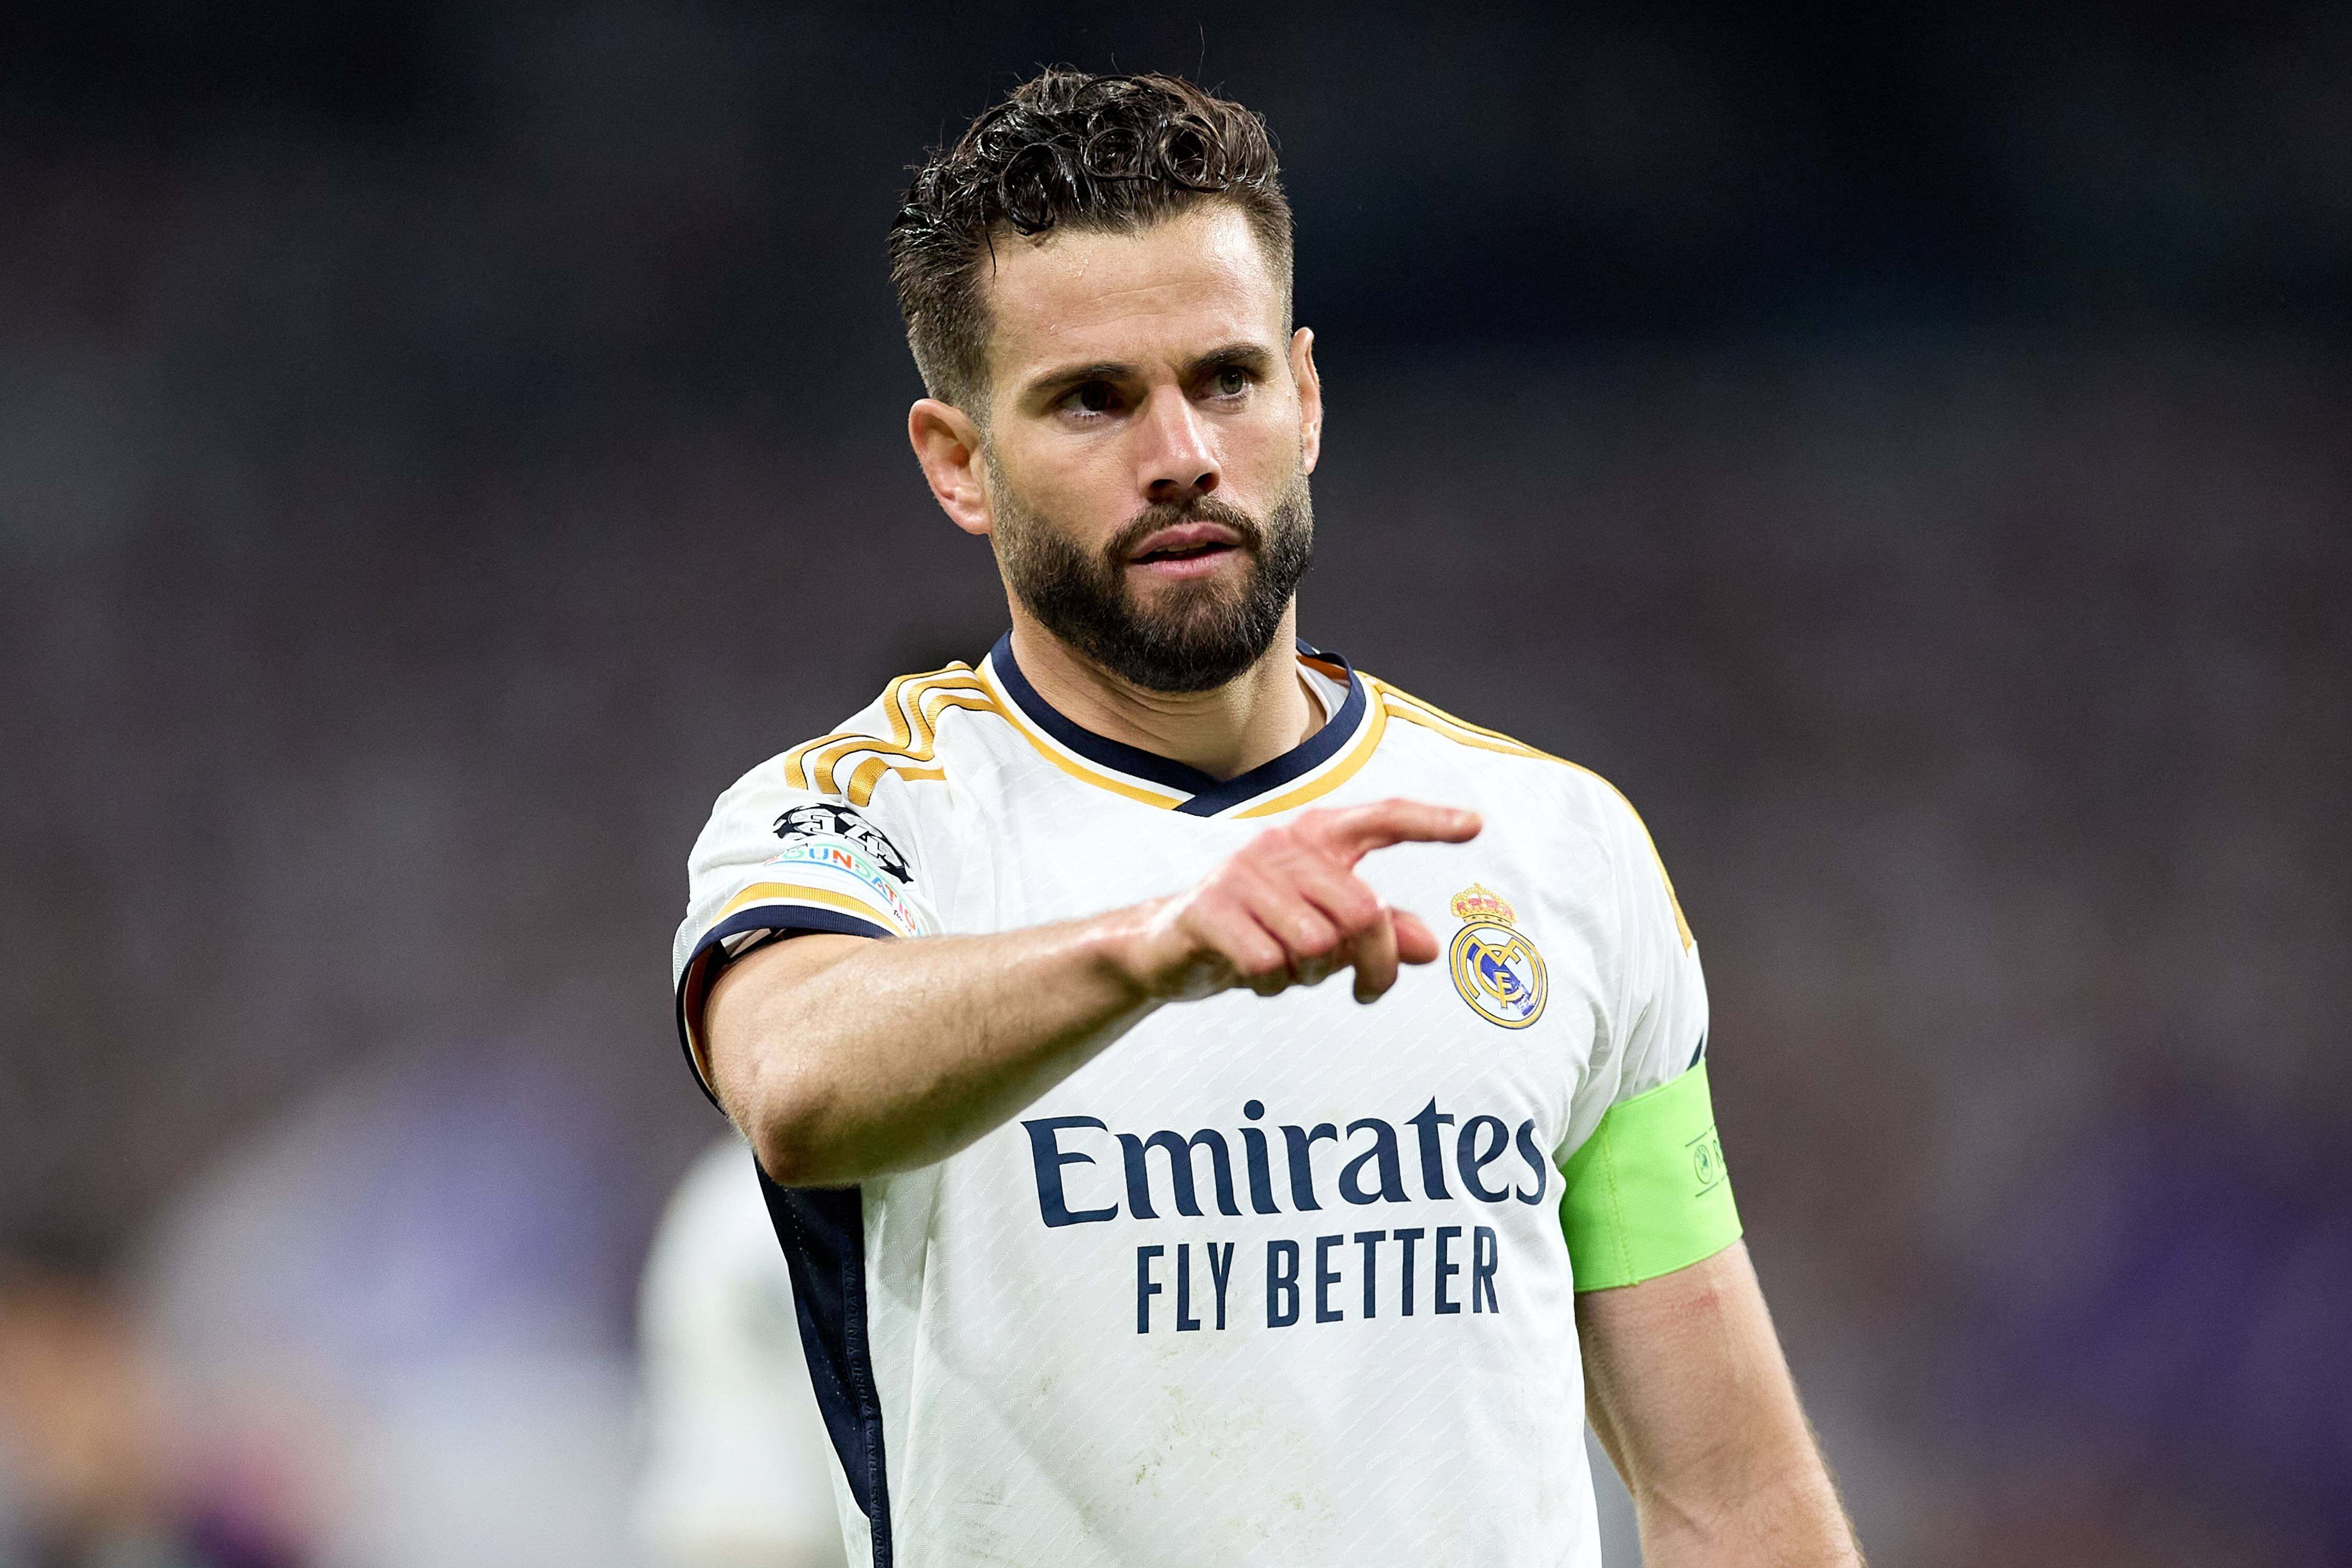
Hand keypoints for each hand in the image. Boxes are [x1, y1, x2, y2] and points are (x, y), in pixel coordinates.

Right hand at [1118, 798, 1481, 1005]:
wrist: (1167, 947)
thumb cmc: (1259, 931)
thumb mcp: (1324, 931)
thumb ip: (1377, 932)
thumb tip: (1428, 947)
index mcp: (1315, 838)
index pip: (1381, 819)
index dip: (1428, 822)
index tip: (1475, 825)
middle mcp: (1282, 844)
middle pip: (1363, 913)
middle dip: (1370, 964)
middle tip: (1365, 989)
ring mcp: (1242, 874)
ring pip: (1315, 945)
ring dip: (1310, 977)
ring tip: (1287, 970)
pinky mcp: (1209, 910)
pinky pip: (1267, 965)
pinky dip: (1270, 986)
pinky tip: (1256, 977)